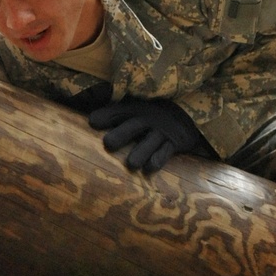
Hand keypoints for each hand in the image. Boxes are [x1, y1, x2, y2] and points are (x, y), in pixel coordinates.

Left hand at [87, 98, 212, 173]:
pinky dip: (158, 160)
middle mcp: (147, 119)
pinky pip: (166, 152)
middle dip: (121, 134)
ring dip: (140, 153)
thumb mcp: (135, 106)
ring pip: (150, 142)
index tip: (92, 121)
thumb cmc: (152, 113)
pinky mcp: (175, 142)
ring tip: (131, 164)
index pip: (118, 111)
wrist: (187, 112)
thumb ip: (112, 111)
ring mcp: (161, 131)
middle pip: (133, 126)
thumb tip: (88, 110)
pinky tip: (150, 169)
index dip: (106, 115)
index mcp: (134, 108)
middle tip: (108, 144)